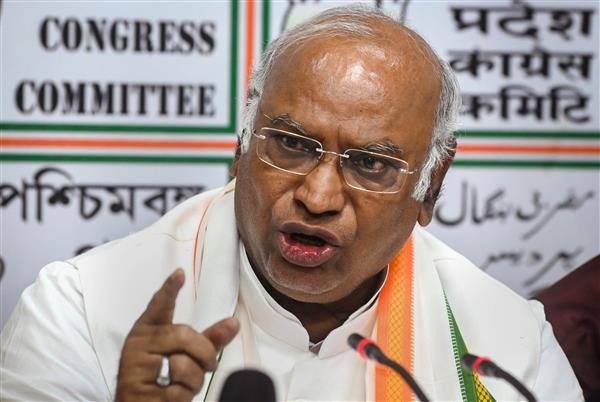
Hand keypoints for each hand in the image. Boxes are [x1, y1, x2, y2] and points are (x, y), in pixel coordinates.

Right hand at [115, 269, 239, 401]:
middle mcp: (139, 342)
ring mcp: (134, 364)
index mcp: (149, 329)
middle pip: (185, 335)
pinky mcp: (134, 386)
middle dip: (204, 355)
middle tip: (204, 367)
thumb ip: (209, 339)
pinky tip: (168, 396)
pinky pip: (177, 389)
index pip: (160, 305)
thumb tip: (233, 323)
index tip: (180, 273)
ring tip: (178, 384)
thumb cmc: (163, 380)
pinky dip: (182, 395)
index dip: (170, 289)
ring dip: (192, 380)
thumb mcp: (189, 356)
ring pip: (182, 363)